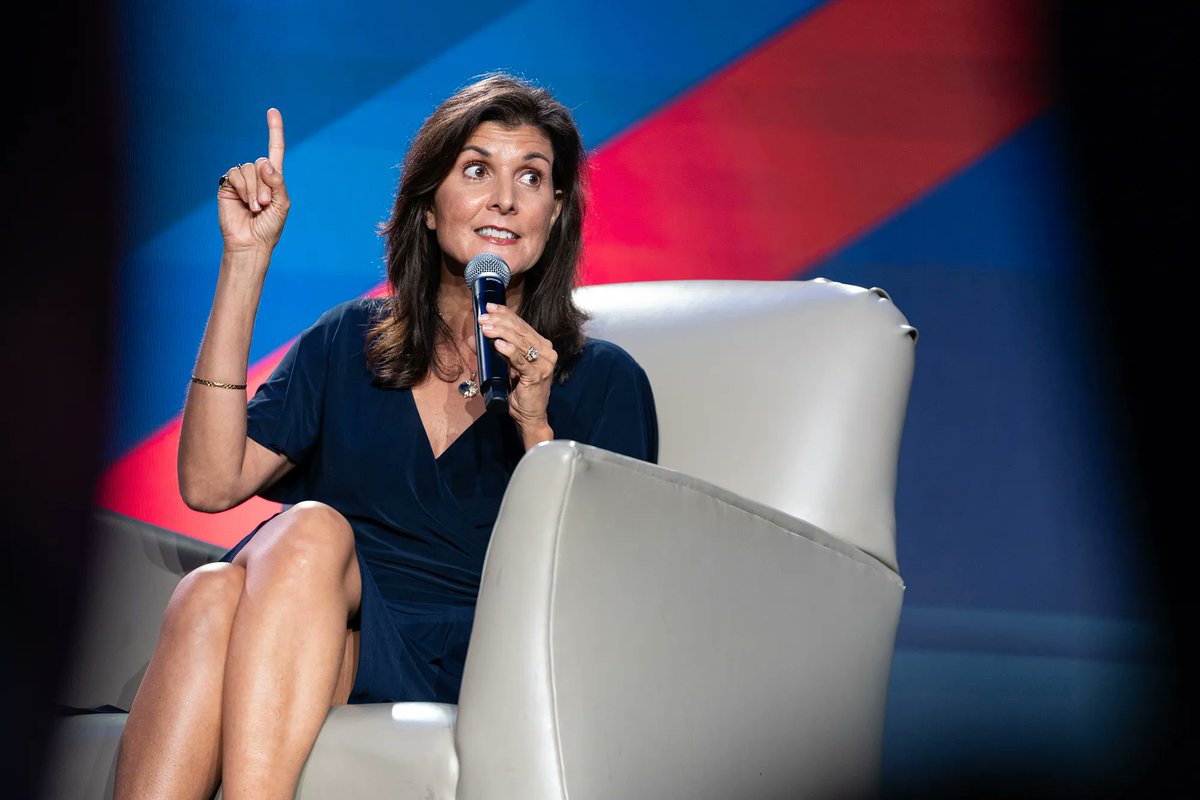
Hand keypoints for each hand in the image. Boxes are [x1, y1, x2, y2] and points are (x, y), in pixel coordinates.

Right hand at [217, 108, 289, 253]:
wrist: (250, 243)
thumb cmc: (269, 226)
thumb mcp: (282, 204)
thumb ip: (277, 182)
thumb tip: (264, 163)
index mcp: (273, 178)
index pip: (275, 150)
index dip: (274, 130)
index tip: (272, 110)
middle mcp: (257, 176)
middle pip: (261, 162)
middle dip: (265, 184)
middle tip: (265, 205)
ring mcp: (242, 180)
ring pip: (249, 169)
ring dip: (255, 190)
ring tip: (256, 208)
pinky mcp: (228, 185)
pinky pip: (235, 175)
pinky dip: (243, 188)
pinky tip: (246, 204)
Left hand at [475, 303, 556, 437]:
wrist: (530, 417)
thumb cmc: (518, 393)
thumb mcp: (503, 368)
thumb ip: (491, 353)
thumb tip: (472, 338)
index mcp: (541, 346)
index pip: (522, 325)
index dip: (505, 314)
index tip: (489, 307)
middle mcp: (546, 352)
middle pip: (521, 331)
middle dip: (500, 322)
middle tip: (483, 318)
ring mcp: (544, 363)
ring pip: (521, 342)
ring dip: (501, 332)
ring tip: (486, 328)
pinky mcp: (537, 375)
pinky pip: (521, 359)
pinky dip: (509, 350)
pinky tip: (498, 344)